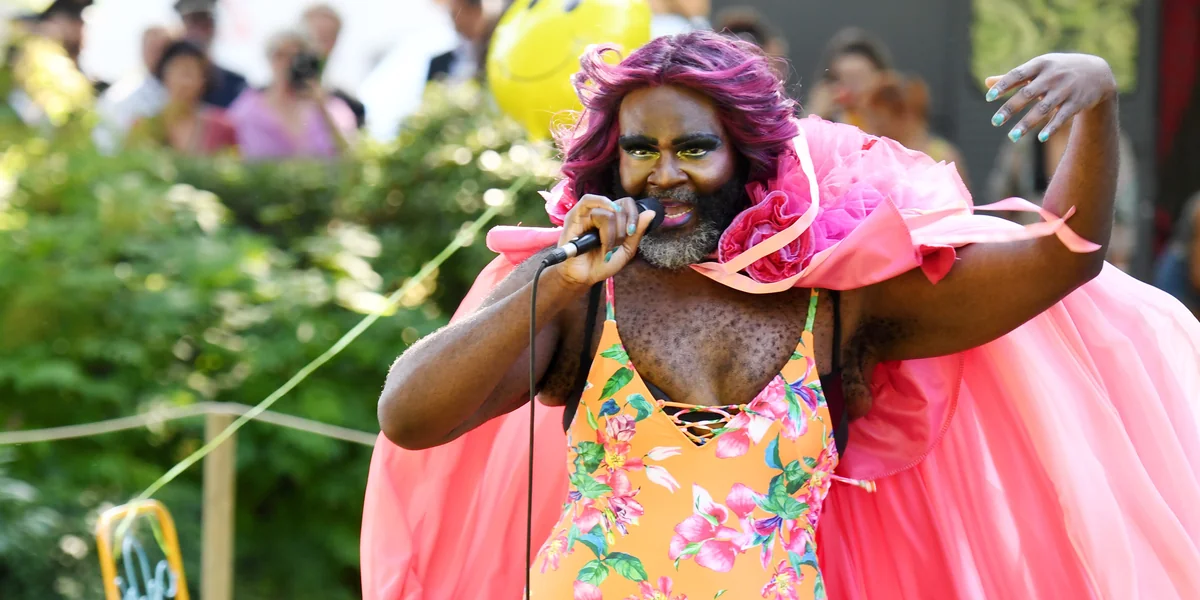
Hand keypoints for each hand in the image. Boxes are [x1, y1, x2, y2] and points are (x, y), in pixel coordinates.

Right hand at [554, 195, 657, 287]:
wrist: (583, 277)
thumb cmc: (601, 263)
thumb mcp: (625, 250)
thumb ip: (637, 232)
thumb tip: (651, 213)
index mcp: (612, 217)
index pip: (627, 204)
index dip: (634, 216)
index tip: (631, 233)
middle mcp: (600, 211)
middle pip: (620, 208)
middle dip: (622, 230)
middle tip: (613, 246)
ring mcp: (586, 212)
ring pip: (608, 212)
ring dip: (611, 232)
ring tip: (606, 246)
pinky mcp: (574, 215)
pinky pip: (588, 201)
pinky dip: (600, 208)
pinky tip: (602, 223)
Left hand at [985, 53, 1116, 142]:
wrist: (1097, 72)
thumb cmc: (1059, 70)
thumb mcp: (1039, 68)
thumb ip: (1014, 77)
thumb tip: (987, 83)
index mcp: (1041, 65)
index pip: (1018, 74)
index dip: (1003, 85)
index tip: (988, 98)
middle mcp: (1053, 76)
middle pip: (1028, 93)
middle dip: (1010, 108)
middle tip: (994, 122)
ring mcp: (1066, 89)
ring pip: (1043, 108)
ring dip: (1027, 123)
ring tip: (1012, 137)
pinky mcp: (1077, 102)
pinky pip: (1062, 116)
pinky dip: (1052, 127)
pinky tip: (1041, 138)